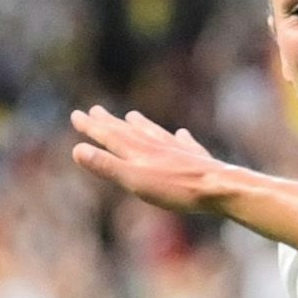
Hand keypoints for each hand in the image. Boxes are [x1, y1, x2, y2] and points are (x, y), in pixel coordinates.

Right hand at [70, 105, 230, 212]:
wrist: (220, 187)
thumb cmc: (175, 188)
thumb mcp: (134, 180)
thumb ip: (107, 166)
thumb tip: (76, 150)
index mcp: (138, 151)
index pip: (109, 136)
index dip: (92, 127)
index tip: (76, 115)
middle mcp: (156, 146)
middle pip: (129, 131)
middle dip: (110, 122)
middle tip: (96, 110)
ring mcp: (178, 150)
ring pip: (155, 133)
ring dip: (141, 124)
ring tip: (132, 116)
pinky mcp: (198, 158)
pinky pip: (185, 143)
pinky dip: (180, 137)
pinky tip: (182, 133)